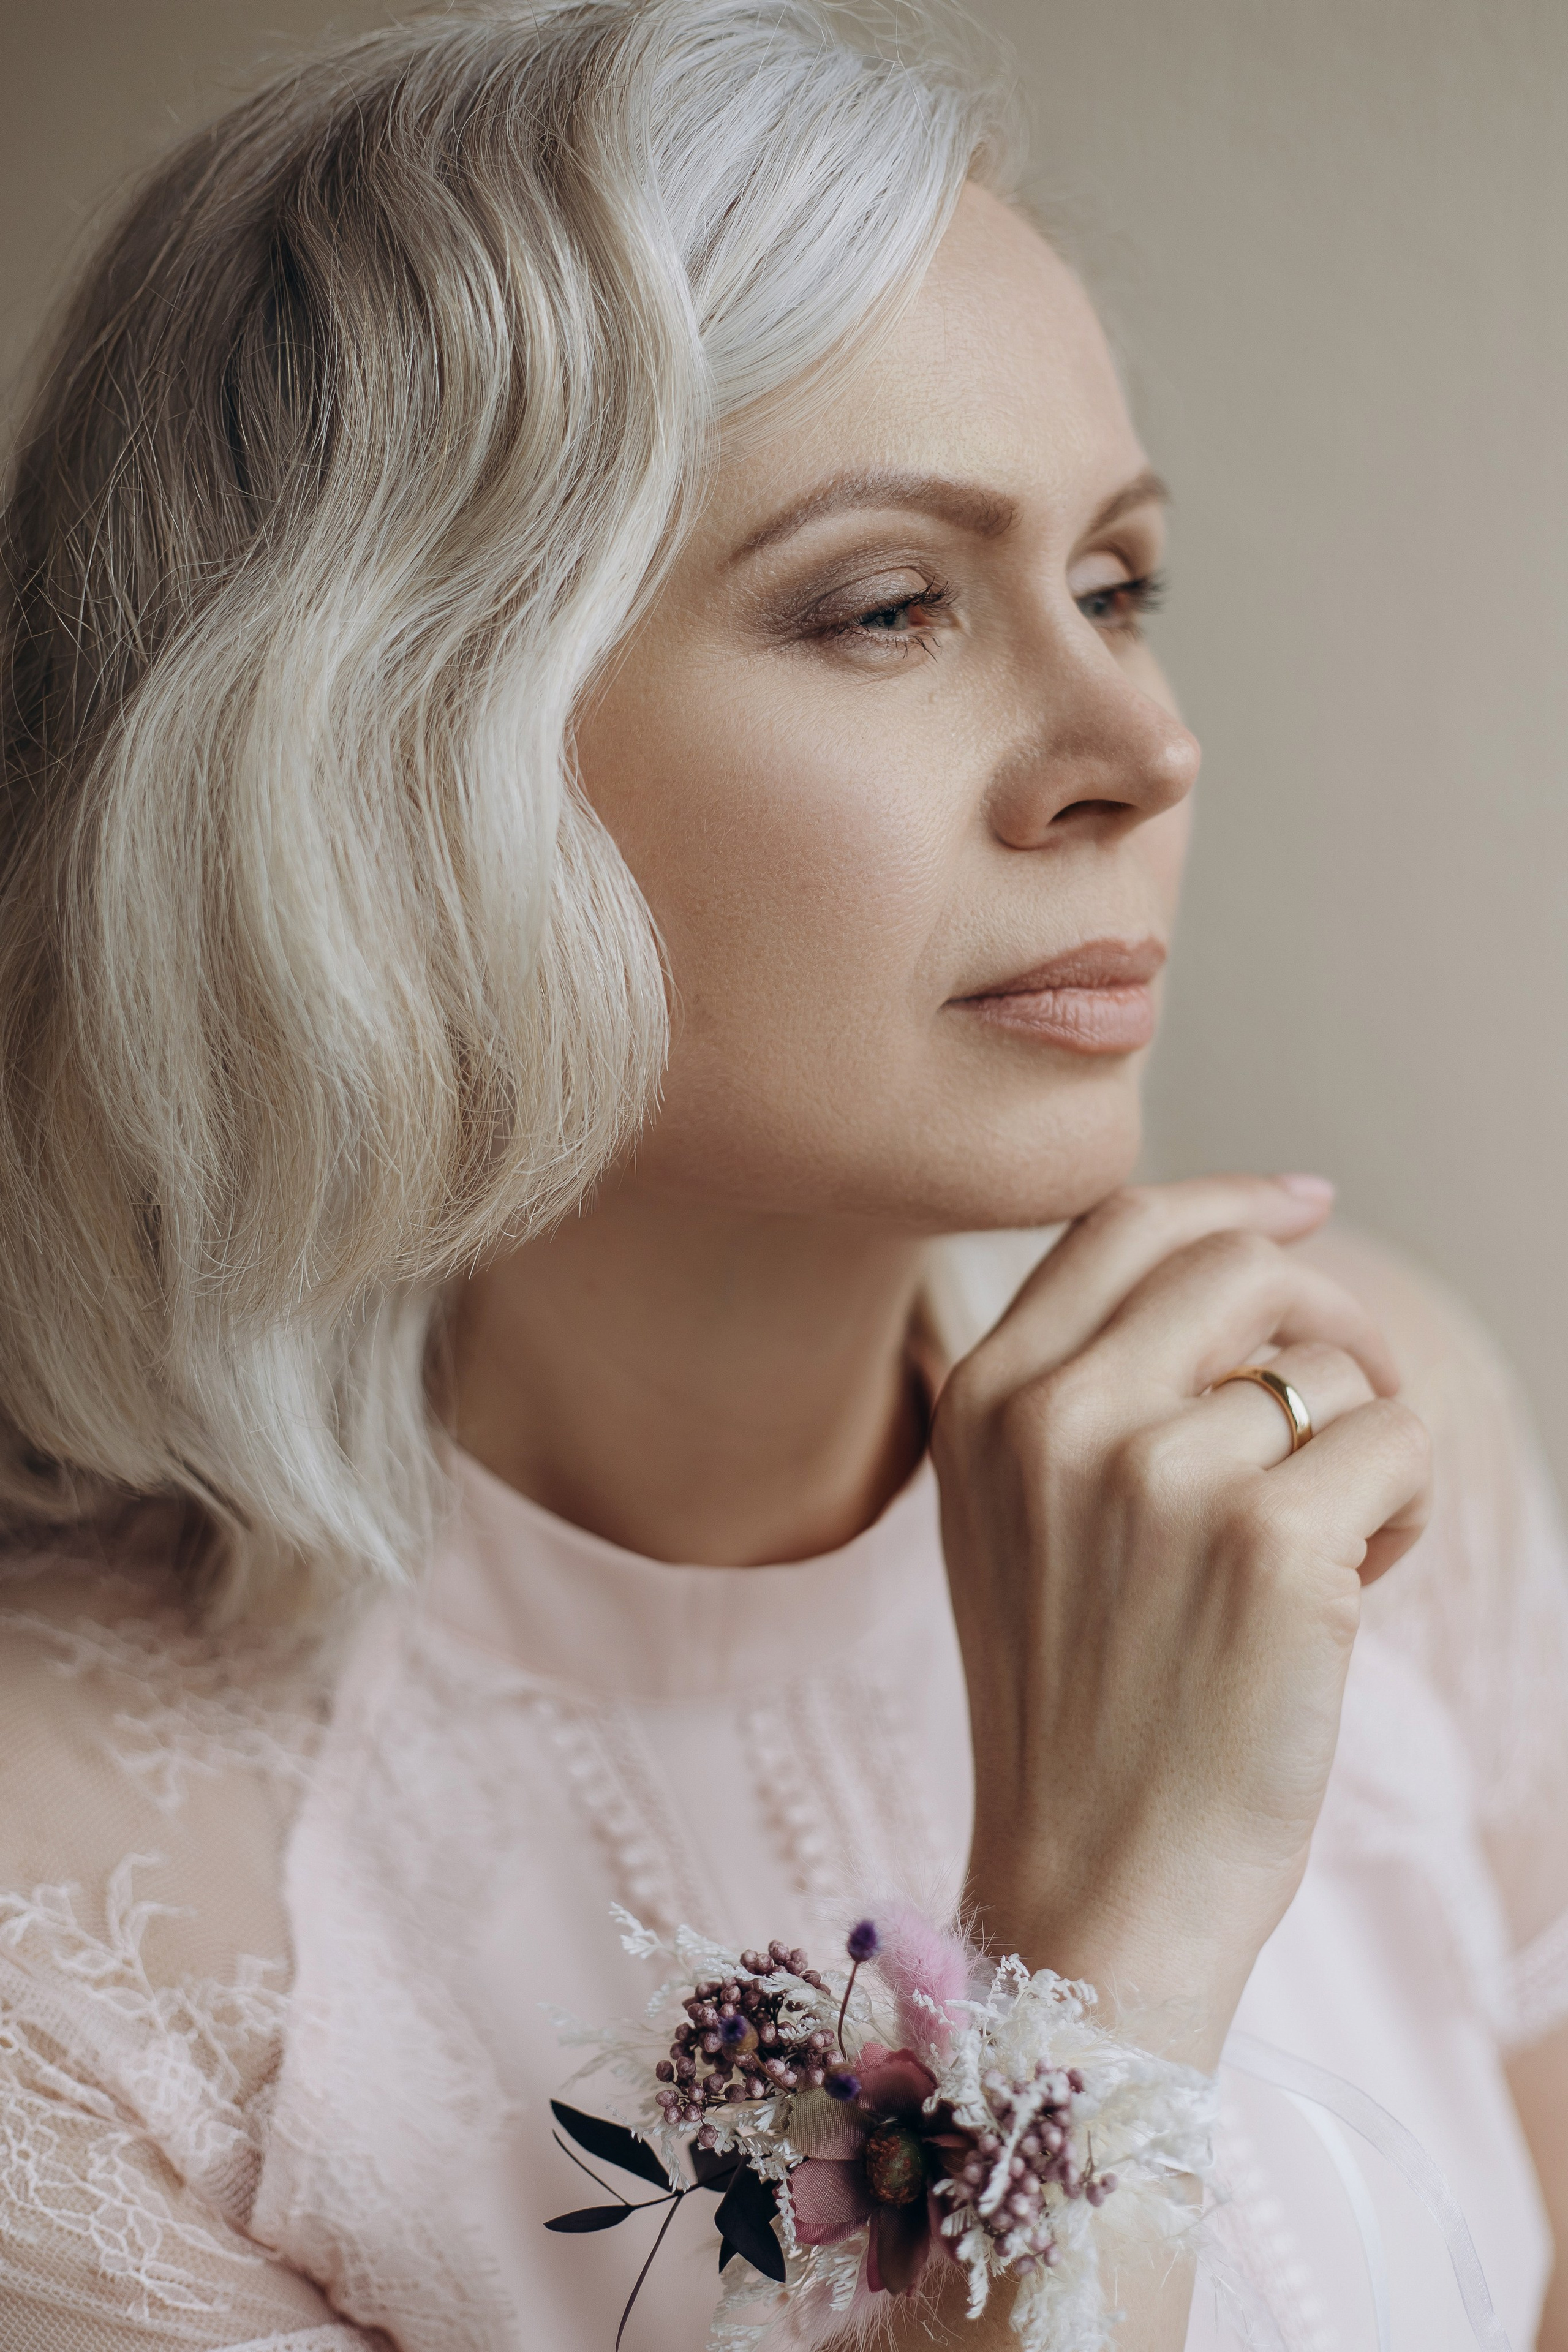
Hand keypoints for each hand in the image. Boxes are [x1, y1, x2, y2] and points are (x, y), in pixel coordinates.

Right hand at [930, 1175, 1431, 2067]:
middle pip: (1241, 1265)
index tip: (1305, 1203)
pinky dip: (1407, 1508)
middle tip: (1355, 1400)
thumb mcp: (1013, 1520)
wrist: (1093, 1890)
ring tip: (1333, 1548)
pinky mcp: (1271, 1547)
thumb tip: (1232, 1264)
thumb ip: (1078, 1388)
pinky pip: (1400, 1444)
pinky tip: (1362, 1585)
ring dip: (1363, 1446)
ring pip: (1334, 1369)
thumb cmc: (1075, 1710)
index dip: (1229, 1199)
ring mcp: (1159, 1475)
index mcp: (984, 1400)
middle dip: (1327, 1316)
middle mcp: (1058, 1416)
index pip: (1121, 1223)